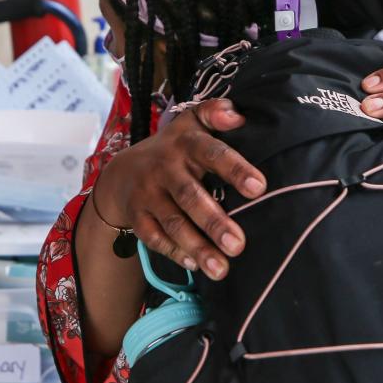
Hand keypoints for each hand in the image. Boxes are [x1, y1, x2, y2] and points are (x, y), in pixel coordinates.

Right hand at [94, 99, 264, 280]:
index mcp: (186, 143)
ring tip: (221, 269)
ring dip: (198, 247)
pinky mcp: (137, 217)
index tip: (259, 187)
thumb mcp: (192, 123)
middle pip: (190, 196)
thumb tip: (239, 115)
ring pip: (173, 223)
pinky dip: (174, 252)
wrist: (123, 171)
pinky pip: (154, 238)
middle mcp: (165, 168)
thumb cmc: (176, 147)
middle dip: (214, 222)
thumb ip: (215, 113)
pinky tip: (195, 265)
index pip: (212, 153)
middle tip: (239, 245)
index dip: (235, 169)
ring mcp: (148, 194)